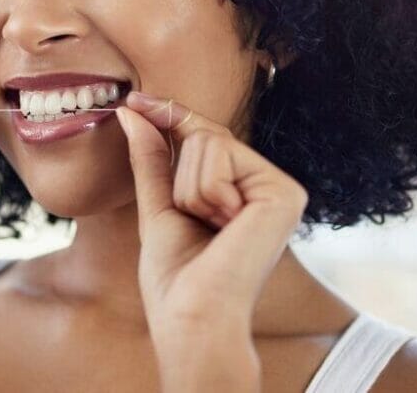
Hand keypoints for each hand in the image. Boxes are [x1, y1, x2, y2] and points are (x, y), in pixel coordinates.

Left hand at [116, 91, 308, 334]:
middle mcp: (268, 187)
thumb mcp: (158, 206)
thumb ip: (152, 158)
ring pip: (207, 141)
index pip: (204, 138)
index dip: (168, 115)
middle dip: (179, 177)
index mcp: (243, 192)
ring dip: (189, 190)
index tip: (132, 99)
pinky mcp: (284, 193)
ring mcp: (280, 189)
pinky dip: (204, 192)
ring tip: (209, 230)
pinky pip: (219, 155)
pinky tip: (224, 227)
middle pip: (204, 134)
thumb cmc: (176, 278)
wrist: (192, 318)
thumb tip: (133, 110)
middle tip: (194, 222)